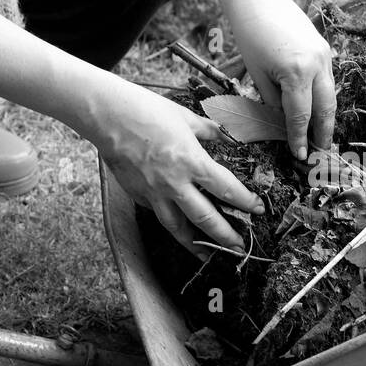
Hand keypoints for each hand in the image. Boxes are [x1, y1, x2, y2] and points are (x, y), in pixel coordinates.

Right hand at [86, 81, 264, 257]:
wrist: (108, 116)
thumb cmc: (146, 110)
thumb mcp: (185, 117)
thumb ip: (210, 131)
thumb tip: (230, 137)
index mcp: (191, 161)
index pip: (226, 189)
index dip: (245, 202)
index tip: (257, 209)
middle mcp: (175, 183)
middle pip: (206, 219)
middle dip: (226, 237)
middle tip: (239, 247)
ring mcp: (154, 193)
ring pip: (178, 228)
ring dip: (195, 244)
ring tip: (207, 255)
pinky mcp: (137, 194)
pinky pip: (157, 213)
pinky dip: (169, 220)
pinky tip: (175, 223)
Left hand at [227, 0, 336, 161]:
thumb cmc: (250, 34)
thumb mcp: (257, 73)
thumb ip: (272, 101)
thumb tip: (282, 124)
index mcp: (297, 72)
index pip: (301, 115)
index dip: (300, 138)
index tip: (300, 156)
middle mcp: (317, 63)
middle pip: (326, 108)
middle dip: (324, 133)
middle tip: (320, 153)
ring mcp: (324, 54)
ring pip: (331, 94)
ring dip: (326, 116)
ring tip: (321, 136)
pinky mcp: (324, 47)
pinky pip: (327, 78)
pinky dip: (323, 96)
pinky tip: (317, 109)